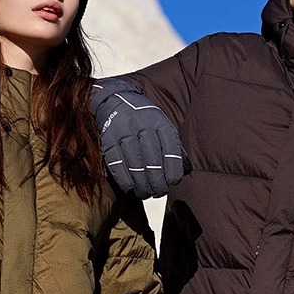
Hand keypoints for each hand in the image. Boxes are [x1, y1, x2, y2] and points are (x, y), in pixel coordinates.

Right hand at [91, 79, 190, 198]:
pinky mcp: (108, 140)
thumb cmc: (144, 119)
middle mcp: (142, 127)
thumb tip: (185, 171)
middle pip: (153, 162)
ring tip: (145, 193)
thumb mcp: (162, 125)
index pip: (170, 151)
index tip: (173, 182)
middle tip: (159, 192)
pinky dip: (124, 181)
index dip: (172, 171)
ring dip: (141, 185)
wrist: (116, 100)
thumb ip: (174, 147)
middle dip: (157, 183)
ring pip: (135, 166)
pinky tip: (130, 188)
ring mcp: (124, 133)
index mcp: (159, 123)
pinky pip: (117, 165)